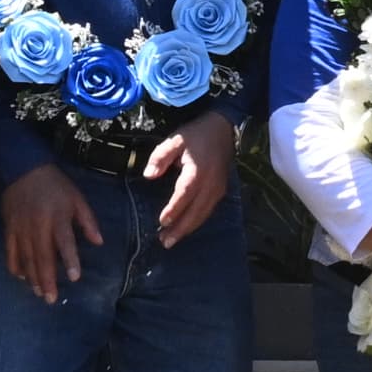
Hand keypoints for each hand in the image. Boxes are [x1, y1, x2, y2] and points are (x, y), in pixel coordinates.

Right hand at [0, 164, 104, 304]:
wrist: (22, 168)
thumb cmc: (55, 186)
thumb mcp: (77, 198)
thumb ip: (88, 221)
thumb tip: (99, 243)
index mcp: (58, 217)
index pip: (65, 241)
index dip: (70, 259)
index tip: (74, 278)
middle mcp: (38, 225)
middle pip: (42, 256)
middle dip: (47, 279)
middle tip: (51, 298)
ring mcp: (21, 227)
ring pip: (26, 257)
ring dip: (32, 277)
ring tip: (38, 293)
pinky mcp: (9, 227)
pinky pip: (10, 250)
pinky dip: (15, 265)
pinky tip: (21, 277)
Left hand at [145, 108, 233, 242]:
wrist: (222, 128)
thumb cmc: (195, 135)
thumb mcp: (175, 140)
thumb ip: (160, 157)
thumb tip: (149, 175)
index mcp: (198, 171)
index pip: (185, 194)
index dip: (174, 210)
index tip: (162, 221)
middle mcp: (210, 184)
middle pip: (196, 212)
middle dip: (180, 229)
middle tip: (164, 242)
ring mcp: (218, 189)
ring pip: (203, 215)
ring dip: (188, 229)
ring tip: (171, 240)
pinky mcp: (220, 191)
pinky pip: (208, 211)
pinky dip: (197, 222)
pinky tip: (186, 228)